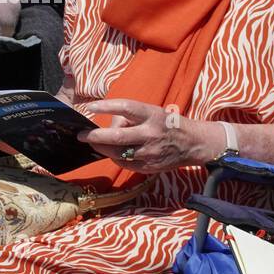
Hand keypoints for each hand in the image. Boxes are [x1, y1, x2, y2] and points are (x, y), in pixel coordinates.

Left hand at [78, 99, 217, 173]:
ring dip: (103, 148)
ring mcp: (149, 153)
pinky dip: (116, 157)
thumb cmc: (167, 124)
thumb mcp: (153, 112)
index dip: (107, 106)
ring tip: (94, 143)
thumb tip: (108, 125)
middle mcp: (150, 134)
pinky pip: (124, 163)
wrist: (192, 144)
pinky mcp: (148, 167)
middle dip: (95, 137)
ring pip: (117, 153)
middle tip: (81, 135)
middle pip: (117, 137)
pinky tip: (115, 152)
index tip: (91, 107)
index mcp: (152, 115)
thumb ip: (131, 117)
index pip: (126, 108)